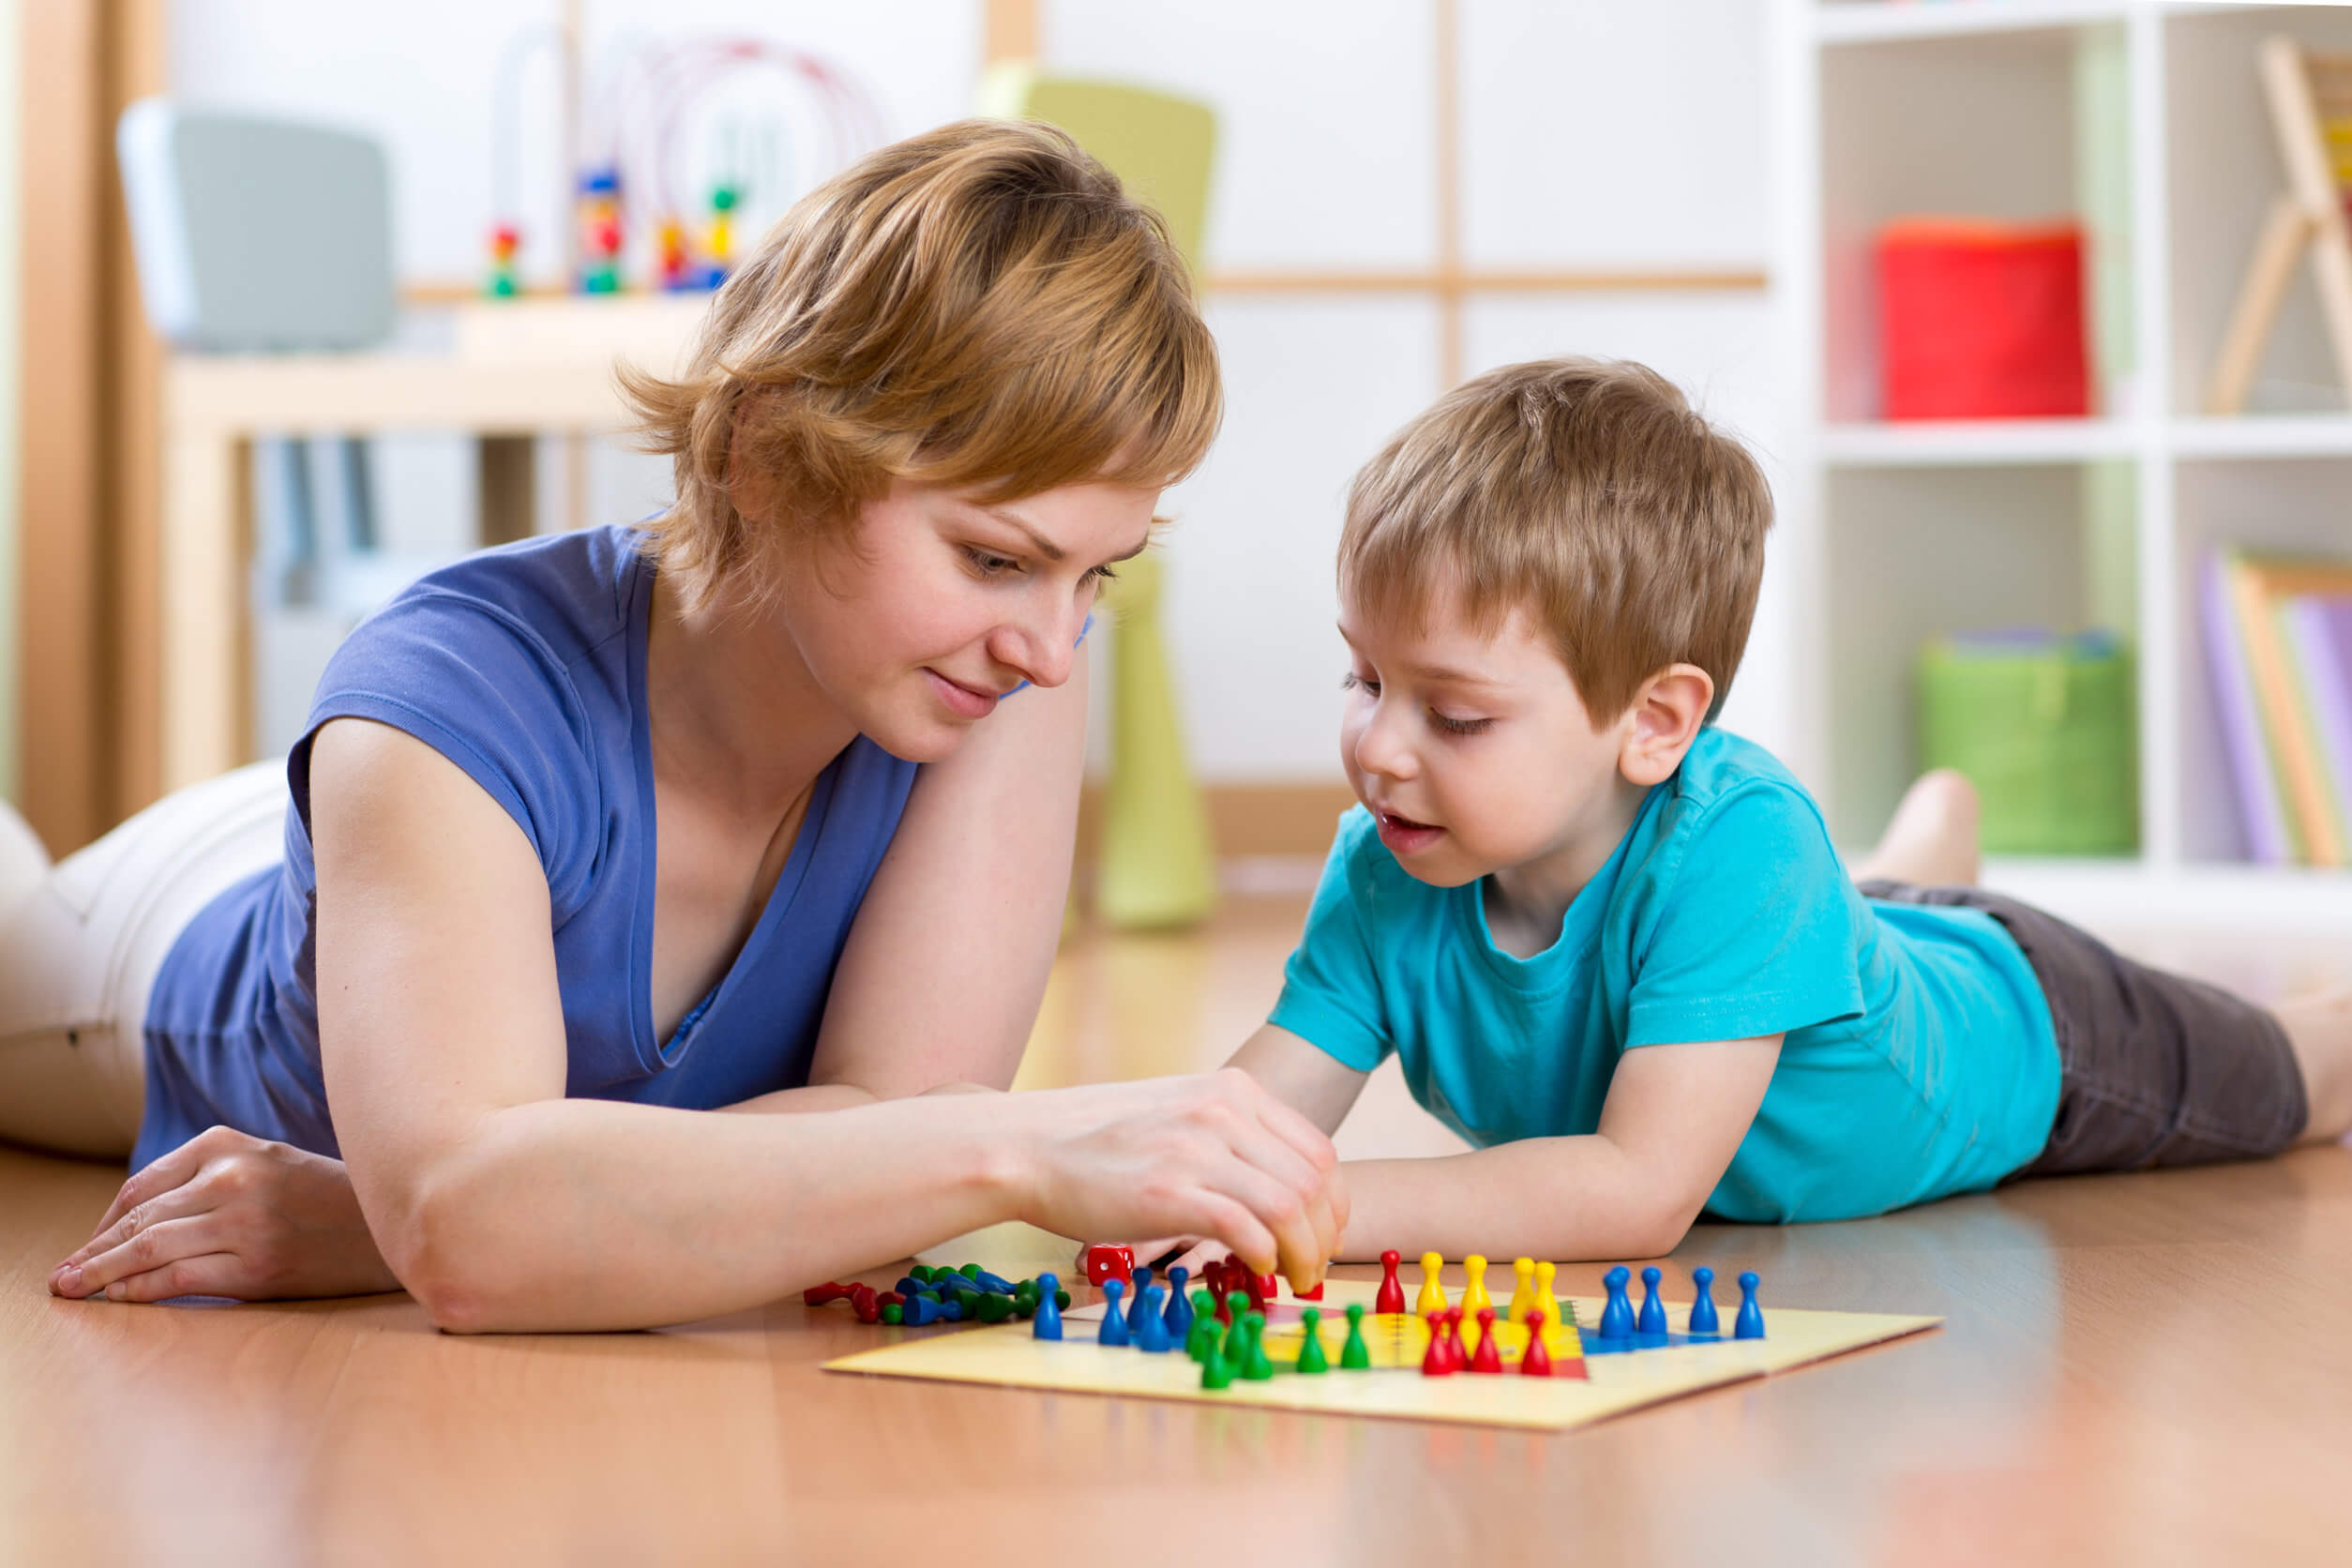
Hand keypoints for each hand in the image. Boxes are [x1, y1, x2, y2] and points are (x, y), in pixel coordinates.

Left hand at [48, 1126, 400, 1302]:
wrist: (393, 1226)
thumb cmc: (326, 1200)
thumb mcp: (268, 1165)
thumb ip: (209, 1179)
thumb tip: (135, 1221)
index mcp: (230, 1145)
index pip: (144, 1186)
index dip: (105, 1223)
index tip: (88, 1247)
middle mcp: (233, 1178)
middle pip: (139, 1218)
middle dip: (92, 1252)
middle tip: (61, 1278)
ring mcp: (245, 1222)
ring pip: (149, 1248)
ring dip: (101, 1274)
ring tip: (73, 1291)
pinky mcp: (257, 1266)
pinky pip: (179, 1279)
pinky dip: (140, 1291)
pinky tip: (120, 1300)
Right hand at [1015, 1069, 1347, 1293]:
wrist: (1029, 1145)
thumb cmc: (1099, 1141)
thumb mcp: (1179, 1114)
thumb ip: (1229, 1138)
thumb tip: (1279, 1189)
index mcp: (1232, 1091)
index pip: (1318, 1152)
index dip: (1334, 1205)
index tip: (1324, 1237)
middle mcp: (1222, 1112)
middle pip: (1313, 1183)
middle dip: (1324, 1237)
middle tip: (1313, 1270)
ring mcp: (1196, 1149)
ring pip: (1290, 1208)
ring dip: (1303, 1255)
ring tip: (1293, 1279)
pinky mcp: (1169, 1191)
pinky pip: (1247, 1229)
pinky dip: (1265, 1257)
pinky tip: (1257, 1271)